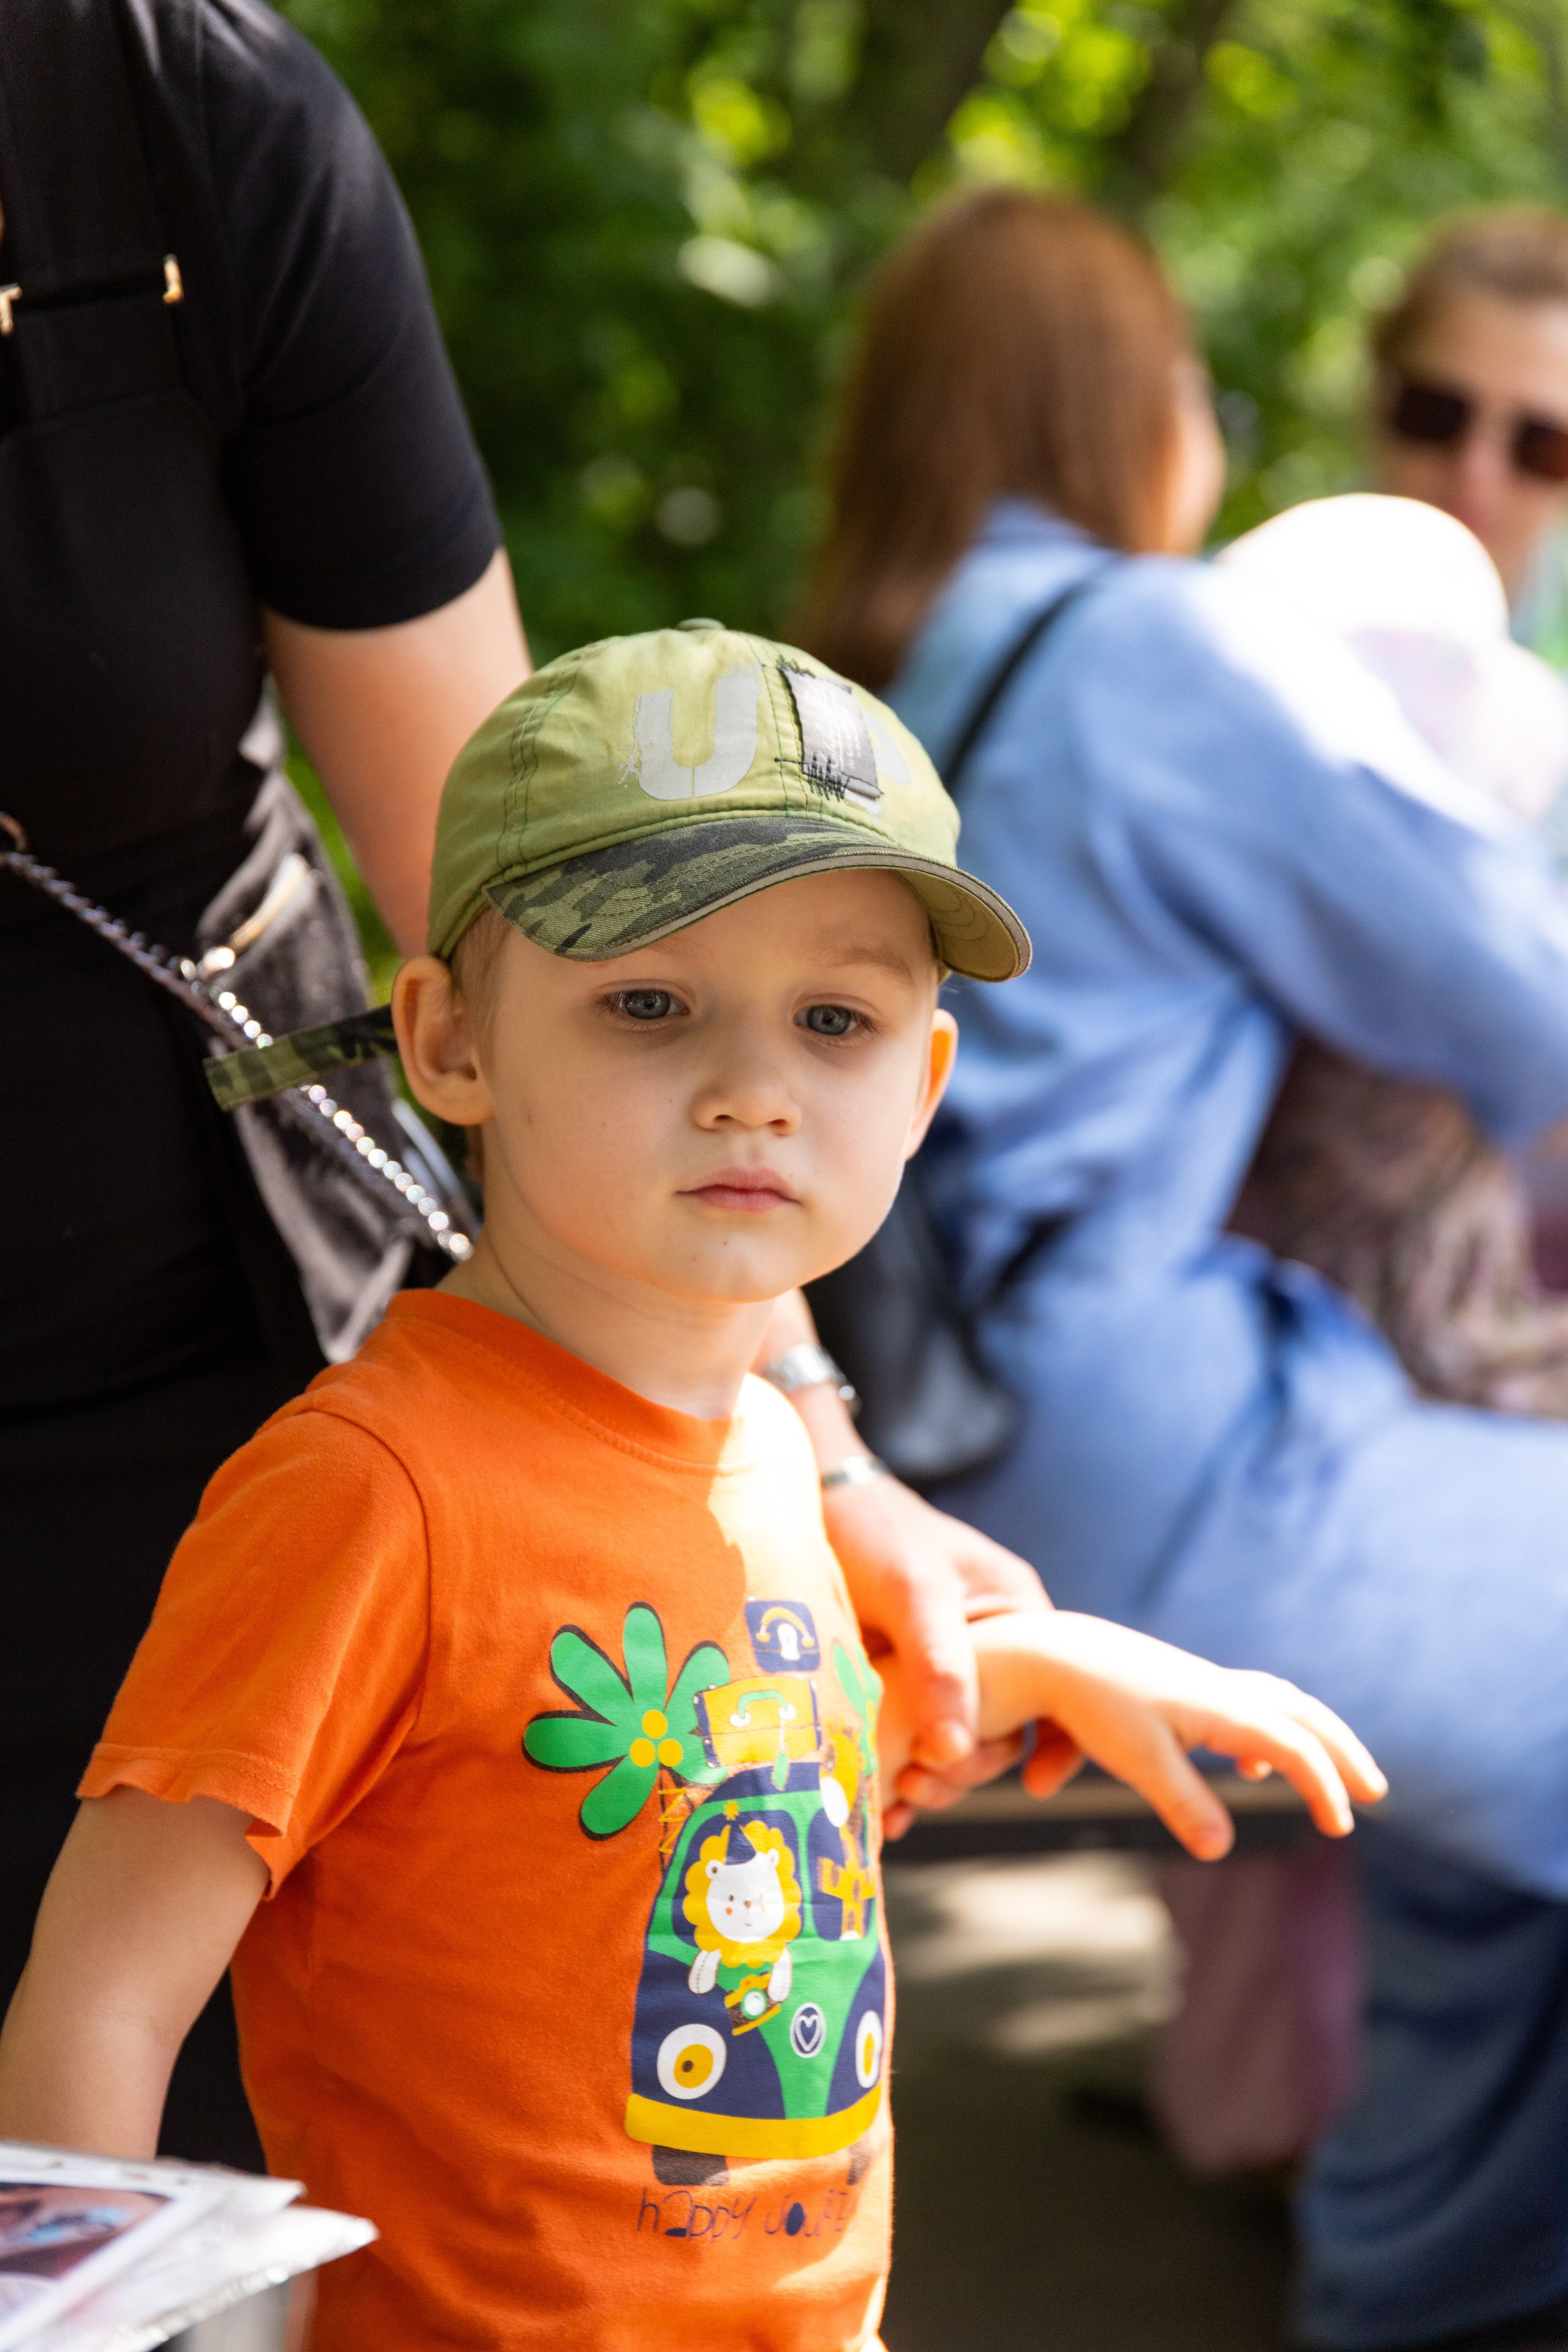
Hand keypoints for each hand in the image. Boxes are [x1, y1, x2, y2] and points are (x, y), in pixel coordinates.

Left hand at [751, 1290, 1051, 1834]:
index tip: (1038, 1786)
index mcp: (1018, 1617)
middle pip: (1001, 1731)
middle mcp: (991, 1650)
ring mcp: (943, 1671)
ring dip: (931, 1781)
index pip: (1056, 1693)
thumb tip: (955, 1752)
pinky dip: (899, 1777)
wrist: (810, 1507)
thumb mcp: (914, 1591)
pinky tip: (879, 1810)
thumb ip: (939, 1665)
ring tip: (895, 1802)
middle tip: (922, 1785)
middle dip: (967, 1769)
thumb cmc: (878, 1532)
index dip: (1058, 1742)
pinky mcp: (900, 1687)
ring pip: (955, 1746)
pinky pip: (912, 1743)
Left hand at [972, 1612, 1387, 1861]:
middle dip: (1342, 1753)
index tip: (1340, 1828)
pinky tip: (1252, 1766)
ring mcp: (1206, 1684)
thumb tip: (1219, 1851)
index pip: (1293, 1746)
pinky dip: (1270, 1732)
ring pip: (1280, 1703)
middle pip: (1303, 1714)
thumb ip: (1183, 1803)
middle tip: (1375, 1793)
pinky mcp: (1186, 1687)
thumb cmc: (1095, 1705)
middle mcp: (1222, 1690)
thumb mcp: (1138, 1760)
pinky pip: (1249, 1704)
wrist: (1056, 1652)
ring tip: (1331, 1778)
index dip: (1323, 1786)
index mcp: (1221, 1706)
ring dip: (1312, 1738)